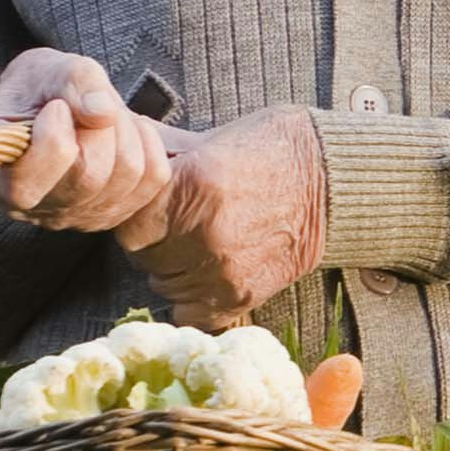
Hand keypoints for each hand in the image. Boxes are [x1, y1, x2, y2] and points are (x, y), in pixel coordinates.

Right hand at [0, 48, 175, 240]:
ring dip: (125, 130)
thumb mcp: (46, 69)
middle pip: (88, 177)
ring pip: (126, 175)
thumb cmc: (40, 87)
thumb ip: (73, 83)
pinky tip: (125, 130)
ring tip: (104, 115)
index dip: (52, 136)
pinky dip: (148, 142)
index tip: (54, 107)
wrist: (54, 102)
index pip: (26, 184)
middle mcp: (33, 209)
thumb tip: (103, 113)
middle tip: (88, 104)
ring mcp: (75, 217)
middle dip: (99, 126)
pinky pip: (153, 178)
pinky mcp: (113, 213)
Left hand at [116, 107, 329, 321]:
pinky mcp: (241, 296)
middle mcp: (204, 233)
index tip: (149, 208)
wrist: (332, 182)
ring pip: (162, 285)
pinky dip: (193, 297)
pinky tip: (208, 271)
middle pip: (141, 256)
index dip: (134, 214)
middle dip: (152, 241)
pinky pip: (190, 312)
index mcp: (192, 187)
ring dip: (172, 269)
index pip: (126, 220)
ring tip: (197, 244)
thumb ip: (160, 153)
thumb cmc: (270, 151)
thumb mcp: (210, 139)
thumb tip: (117, 149)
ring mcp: (223, 270)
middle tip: (175, 224)